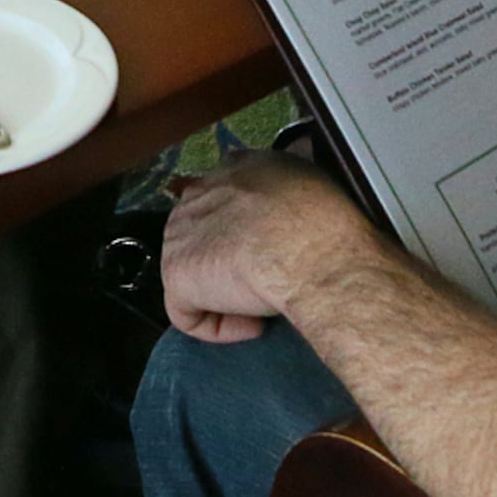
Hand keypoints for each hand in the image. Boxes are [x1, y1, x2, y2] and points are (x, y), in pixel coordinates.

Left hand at [160, 154, 379, 343]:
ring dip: (229, 298)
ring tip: (266, 306)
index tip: (271, 254)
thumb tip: (292, 186)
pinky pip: (190, 315)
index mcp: (233, 168)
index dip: (246, 235)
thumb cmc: (322, 219)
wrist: (307, 247)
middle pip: (203, 240)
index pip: (225, 203)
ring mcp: (179, 235)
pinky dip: (223, 328)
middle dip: (231, 267)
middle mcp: (198, 193)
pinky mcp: (175, 275)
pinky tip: (256, 325)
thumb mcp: (313, 179)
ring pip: (197, 278)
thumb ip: (288, 185)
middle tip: (267, 284)